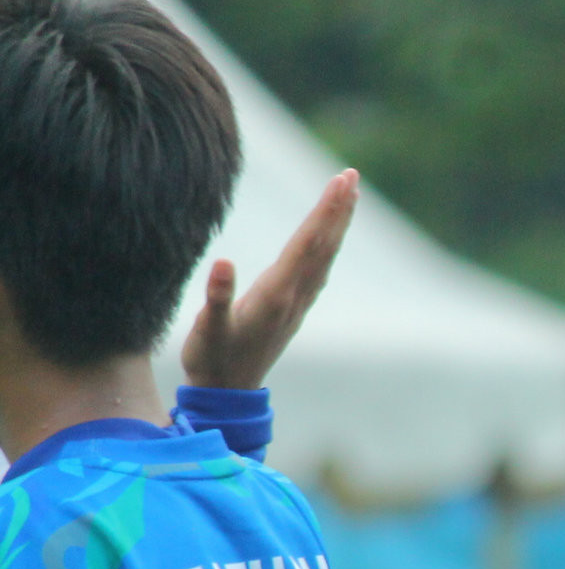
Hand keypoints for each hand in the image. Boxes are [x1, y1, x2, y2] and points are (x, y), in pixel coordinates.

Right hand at [180, 169, 357, 388]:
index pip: (307, 244)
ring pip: (324, 256)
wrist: (228, 393)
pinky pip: (317, 269)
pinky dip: (326, 245)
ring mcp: (297, 303)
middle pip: (322, 245)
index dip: (324, 212)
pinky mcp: (293, 309)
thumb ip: (217, 298)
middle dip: (337, 209)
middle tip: (351, 175)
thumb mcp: (208, 330)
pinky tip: (330, 236)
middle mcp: (294, 296)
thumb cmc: (213, 359)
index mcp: (277, 295)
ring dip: (336, 224)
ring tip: (348, 195)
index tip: (340, 183)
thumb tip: (222, 264)